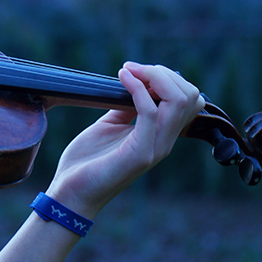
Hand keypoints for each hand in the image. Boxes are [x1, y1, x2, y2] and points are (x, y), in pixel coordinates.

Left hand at [44, 62, 204, 218]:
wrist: (71, 192)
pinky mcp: (140, 153)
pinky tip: (122, 79)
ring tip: (128, 71)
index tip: (137, 70)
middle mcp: (164, 142)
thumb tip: (134, 84)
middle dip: (163, 73)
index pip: (189, 100)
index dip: (168, 78)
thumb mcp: (110, 125)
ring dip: (153, 76)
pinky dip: (137, 88)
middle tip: (133, 69)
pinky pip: (151, 112)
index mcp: (160, 135)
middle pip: (190, 96)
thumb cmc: (87, 161)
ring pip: (178, 101)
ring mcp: (155, 148)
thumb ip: (126, 107)